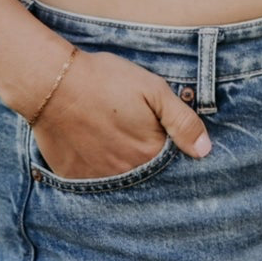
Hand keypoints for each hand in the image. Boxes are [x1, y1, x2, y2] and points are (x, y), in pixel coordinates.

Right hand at [25, 49, 210, 179]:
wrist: (55, 83)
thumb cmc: (108, 80)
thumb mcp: (153, 90)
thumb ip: (182, 121)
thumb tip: (205, 150)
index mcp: (149, 152)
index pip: (171, 159)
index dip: (170, 143)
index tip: (161, 128)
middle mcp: (126, 173)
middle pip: (146, 170)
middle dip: (147, 153)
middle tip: (133, 127)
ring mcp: (99, 178)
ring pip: (121, 176)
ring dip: (124, 161)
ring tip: (115, 134)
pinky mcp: (75, 177)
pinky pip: (94, 179)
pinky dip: (99, 164)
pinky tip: (95, 142)